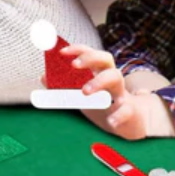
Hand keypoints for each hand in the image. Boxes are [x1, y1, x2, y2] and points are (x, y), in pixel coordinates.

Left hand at [60, 44, 174, 139]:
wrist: (129, 126)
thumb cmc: (102, 107)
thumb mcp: (81, 96)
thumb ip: (63, 86)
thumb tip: (43, 76)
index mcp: (99, 72)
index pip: (90, 52)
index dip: (77, 49)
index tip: (62, 52)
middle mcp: (111, 78)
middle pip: (106, 58)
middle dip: (89, 58)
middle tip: (74, 66)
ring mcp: (122, 93)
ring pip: (117, 77)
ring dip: (100, 81)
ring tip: (85, 92)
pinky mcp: (130, 111)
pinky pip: (127, 109)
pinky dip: (119, 114)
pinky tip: (111, 121)